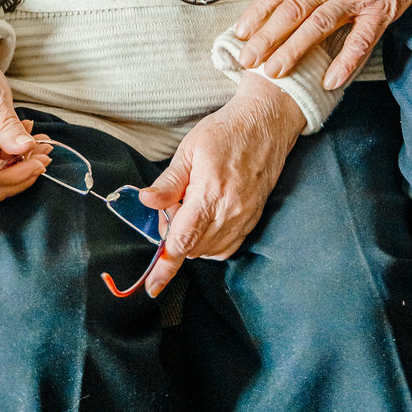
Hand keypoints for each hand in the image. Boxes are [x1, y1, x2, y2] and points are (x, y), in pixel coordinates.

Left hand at [138, 75, 305, 295]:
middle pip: (193, 248)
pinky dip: (211, 242)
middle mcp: (230, 212)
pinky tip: (206, 217)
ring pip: (209, 251)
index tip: (153, 287)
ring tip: (192, 205)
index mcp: (210, 194)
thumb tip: (146, 202)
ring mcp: (245, 218)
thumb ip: (168, 182)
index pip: (183, 240)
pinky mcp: (253, 219)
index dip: (166, 266)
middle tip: (173, 204)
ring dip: (193, 240)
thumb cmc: (226, 131)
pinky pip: (227, 247)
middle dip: (175, 237)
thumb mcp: (189, 149)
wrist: (265, 124)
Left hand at [234, 0, 411, 90]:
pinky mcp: (380, 9)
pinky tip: (329, 81)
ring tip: (274, 73)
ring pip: (317, 27)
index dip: (258, 13)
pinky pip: (360, 40)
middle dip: (266, 38)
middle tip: (247, 61)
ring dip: (293, 51)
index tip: (241, 33)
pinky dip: (345, 63)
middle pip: (291, 11)